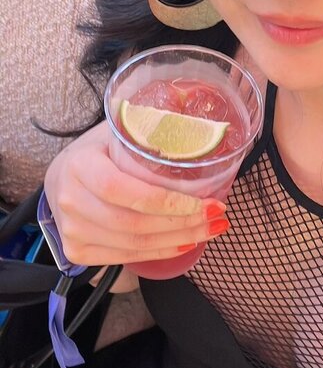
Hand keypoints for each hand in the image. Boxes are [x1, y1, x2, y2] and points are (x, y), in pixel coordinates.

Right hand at [43, 119, 228, 266]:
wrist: (60, 181)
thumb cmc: (97, 154)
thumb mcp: (115, 132)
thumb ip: (147, 126)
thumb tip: (195, 110)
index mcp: (80, 165)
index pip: (122, 189)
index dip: (167, 201)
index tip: (206, 201)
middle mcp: (71, 200)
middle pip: (133, 223)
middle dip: (183, 223)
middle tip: (217, 216)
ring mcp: (72, 230)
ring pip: (133, 245)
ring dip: (178, 239)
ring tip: (208, 229)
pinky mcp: (77, 252)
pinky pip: (125, 257)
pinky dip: (160, 252)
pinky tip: (183, 242)